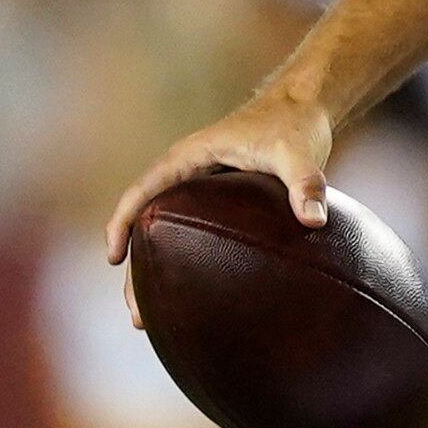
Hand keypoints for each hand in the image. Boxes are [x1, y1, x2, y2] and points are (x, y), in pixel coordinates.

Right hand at [102, 90, 339, 314]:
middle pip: (147, 222)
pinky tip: (199, 299)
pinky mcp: (219, 199)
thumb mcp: (299, 152)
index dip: (122, 223)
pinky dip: (185, 263)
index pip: (142, 191)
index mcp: (190, 157)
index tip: (113, 260)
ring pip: (166, 232)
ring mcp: (202, 186)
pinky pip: (191, 232)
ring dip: (156, 271)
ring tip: (158, 320)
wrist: (306, 106)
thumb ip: (306, 184)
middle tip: (137, 315)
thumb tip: (314, 221)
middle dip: (137, 268)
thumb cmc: (295, 124)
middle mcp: (188, 172)